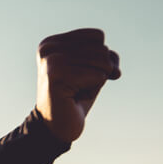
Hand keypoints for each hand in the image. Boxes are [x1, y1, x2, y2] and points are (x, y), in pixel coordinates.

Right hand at [36, 28, 120, 142]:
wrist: (58, 128)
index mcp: (52, 43)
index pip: (97, 36)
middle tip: (79, 86)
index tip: (82, 74)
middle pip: (101, 48)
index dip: (100, 57)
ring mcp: (51, 61)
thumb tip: (114, 68)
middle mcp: (48, 48)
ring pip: (101, 61)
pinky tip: (74, 97)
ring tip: (76, 91)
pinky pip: (98, 75)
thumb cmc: (75, 98)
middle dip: (99, 70)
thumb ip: (107, 57)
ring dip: (96, 81)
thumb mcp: (94, 70)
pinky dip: (93, 89)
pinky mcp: (56, 75)